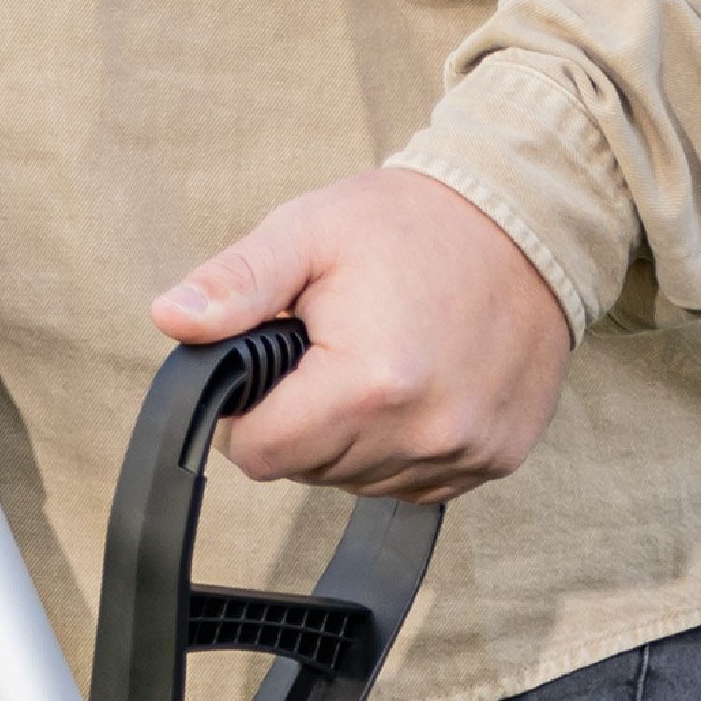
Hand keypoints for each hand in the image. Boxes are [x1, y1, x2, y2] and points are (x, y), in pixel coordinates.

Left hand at [151, 169, 575, 498]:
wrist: (531, 217)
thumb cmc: (412, 222)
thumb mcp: (309, 231)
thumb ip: (235, 284)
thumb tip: (170, 319)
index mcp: (367, 383)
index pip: (259, 455)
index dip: (249, 414)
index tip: (275, 363)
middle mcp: (421, 432)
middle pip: (308, 472)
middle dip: (304, 419)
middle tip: (334, 348)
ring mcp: (464, 452)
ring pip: (359, 482)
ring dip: (354, 436)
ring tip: (383, 359)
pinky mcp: (496, 458)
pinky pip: (416, 481)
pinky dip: (405, 443)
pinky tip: (421, 383)